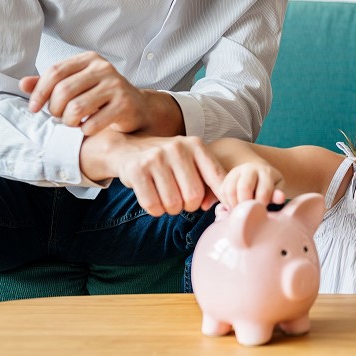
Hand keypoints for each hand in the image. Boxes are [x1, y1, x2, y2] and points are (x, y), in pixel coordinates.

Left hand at [19, 51, 149, 135]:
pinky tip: (88, 128)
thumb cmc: (102, 96)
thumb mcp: (77, 85)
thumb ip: (51, 83)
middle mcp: (104, 68)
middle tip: (58, 117)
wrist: (137, 107)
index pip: (55, 71)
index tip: (33, 108)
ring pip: (76, 108)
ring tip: (72, 123)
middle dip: (54, 110)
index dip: (39, 92)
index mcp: (90, 59)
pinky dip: (85, 130)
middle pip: (63, 91)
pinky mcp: (124, 105)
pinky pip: (93, 123)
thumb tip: (23, 84)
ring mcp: (116, 86)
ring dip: (68, 122)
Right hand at [85, 132, 225, 216]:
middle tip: (182, 200)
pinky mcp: (137, 170)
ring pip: (173, 204)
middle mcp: (177, 148)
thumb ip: (208, 182)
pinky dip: (156, 210)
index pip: (217, 176)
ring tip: (167, 198)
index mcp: (195, 145)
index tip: (228, 208)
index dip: (223, 196)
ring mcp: (156, 158)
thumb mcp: (190, 162)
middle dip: (189, 206)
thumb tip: (209, 205)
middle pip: (194, 196)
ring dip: (171, 209)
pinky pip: (153, 205)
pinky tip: (154, 200)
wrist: (128, 148)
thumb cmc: (167, 161)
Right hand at [214, 162, 285, 209]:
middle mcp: (249, 168)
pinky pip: (222, 191)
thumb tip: (280, 198)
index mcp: (265, 172)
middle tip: (249, 214)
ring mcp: (236, 172)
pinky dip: (227, 203)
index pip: (263, 191)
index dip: (261, 205)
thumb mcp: (278, 188)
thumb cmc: (270, 185)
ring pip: (230, 190)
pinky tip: (234, 208)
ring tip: (241, 212)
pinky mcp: (226, 178)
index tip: (261, 214)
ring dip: (235, 205)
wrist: (258, 174)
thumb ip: (278, 194)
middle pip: (244, 188)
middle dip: (246, 205)